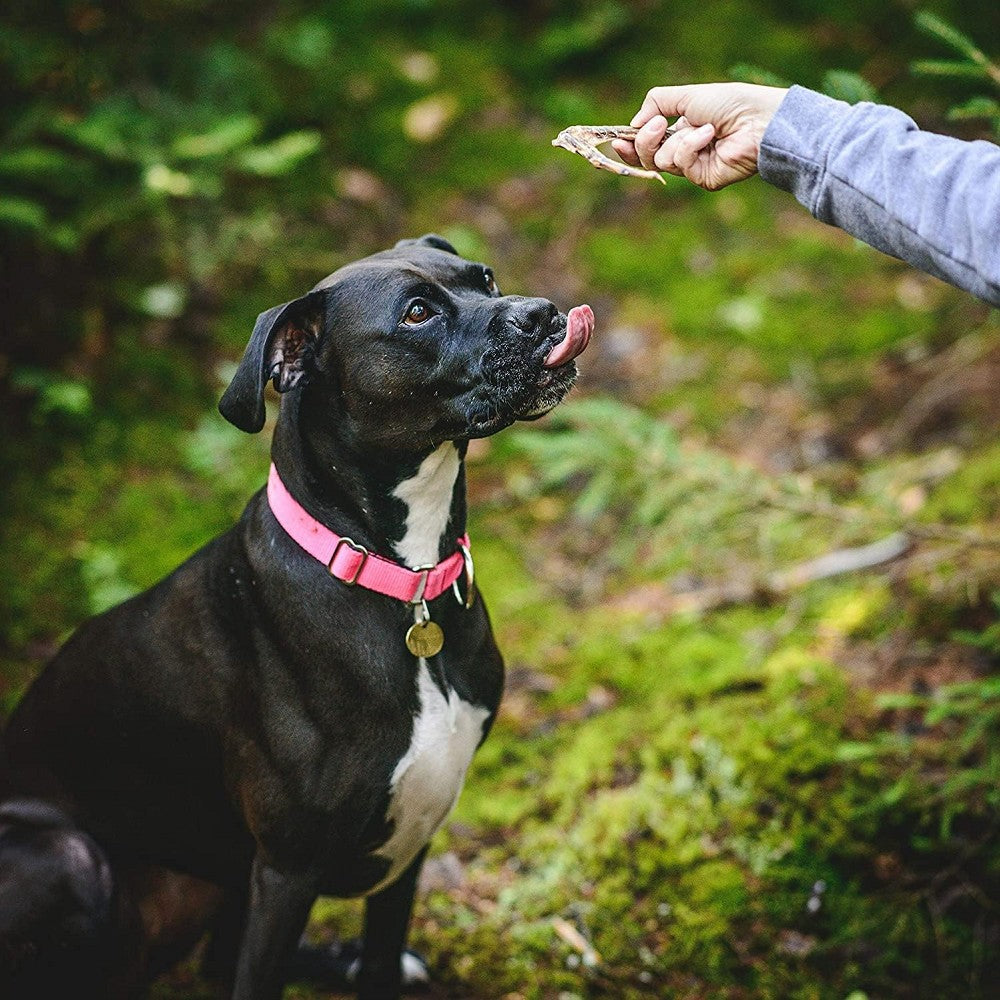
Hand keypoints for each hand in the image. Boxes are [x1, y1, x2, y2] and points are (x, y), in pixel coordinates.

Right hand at [613, 83, 787, 190]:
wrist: (757, 119)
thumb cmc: (729, 103)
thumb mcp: (687, 95)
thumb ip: (657, 103)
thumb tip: (633, 124)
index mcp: (682, 131)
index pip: (648, 144)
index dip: (631, 144)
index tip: (618, 140)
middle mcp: (686, 151)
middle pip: (648, 157)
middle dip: (645, 142)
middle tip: (657, 126)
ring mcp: (694, 168)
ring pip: (662, 161)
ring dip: (679, 140)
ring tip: (704, 128)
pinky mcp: (703, 180)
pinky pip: (681, 165)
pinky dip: (691, 147)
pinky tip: (710, 136)